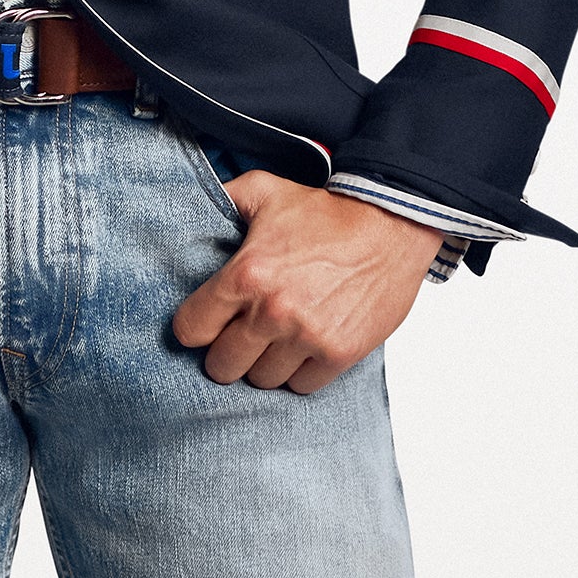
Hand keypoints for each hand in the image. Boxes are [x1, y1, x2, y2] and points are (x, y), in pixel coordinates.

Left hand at [173, 175, 441, 394]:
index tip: (204, 322)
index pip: (191, 328)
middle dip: (226, 351)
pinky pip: (301, 387)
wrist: (389, 225)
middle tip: (238, 336)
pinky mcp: (338, 354)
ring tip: (273, 340)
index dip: (194, 327)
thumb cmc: (325, 210)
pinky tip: (302, 348)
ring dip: (264, 362)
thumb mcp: (264, 190)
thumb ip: (224, 199)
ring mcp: (307, 337)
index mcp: (246, 274)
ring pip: (262, 380)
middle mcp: (272, 312)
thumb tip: (189, 204)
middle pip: (222, 366)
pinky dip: (299, 372)